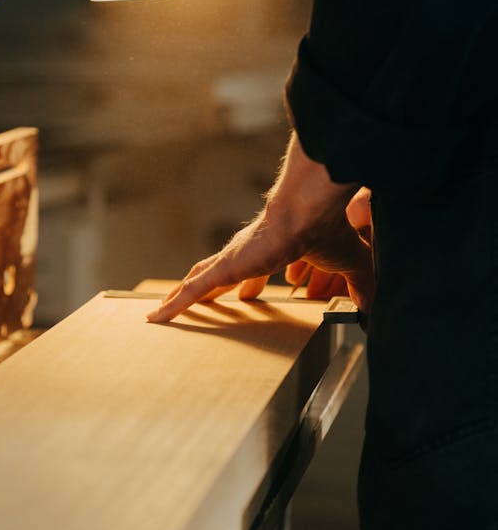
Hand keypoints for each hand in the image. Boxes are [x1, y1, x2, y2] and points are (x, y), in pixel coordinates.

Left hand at [147, 134, 374, 322]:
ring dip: (185, 297)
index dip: (254, 283)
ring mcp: (232, 259)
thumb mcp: (349, 264)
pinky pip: (192, 290)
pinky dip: (174, 304)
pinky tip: (157, 318)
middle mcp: (248, 251)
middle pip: (222, 273)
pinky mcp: (224, 267)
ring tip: (167, 311)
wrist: (309, 211)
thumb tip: (372, 305)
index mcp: (275, 247)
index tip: (252, 297)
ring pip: (200, 281)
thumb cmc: (326, 229)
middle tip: (205, 307)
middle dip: (214, 292)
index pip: (258, 268)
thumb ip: (359, 285)